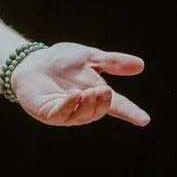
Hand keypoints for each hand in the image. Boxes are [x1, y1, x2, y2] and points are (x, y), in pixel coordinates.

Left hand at [11, 42, 149, 126]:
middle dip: (103, 103)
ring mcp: (65, 112)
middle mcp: (82, 106)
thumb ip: (112, 63)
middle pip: (99, 111)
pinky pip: (61, 114)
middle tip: (105, 90)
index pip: (117, 106)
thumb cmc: (62, 61)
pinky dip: (69, 106)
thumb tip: (140, 65)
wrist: (32, 60)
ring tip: (89, 92)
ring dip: (88, 105)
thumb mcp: (90, 57)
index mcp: (95, 94)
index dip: (131, 113)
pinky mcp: (48, 113)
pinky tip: (74, 96)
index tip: (144, 119)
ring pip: (81, 116)